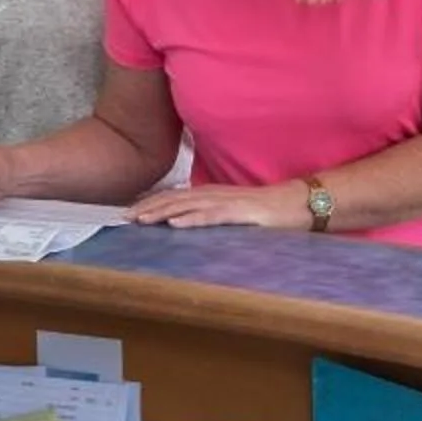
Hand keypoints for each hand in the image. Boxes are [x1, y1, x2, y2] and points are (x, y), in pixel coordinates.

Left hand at [129, 182, 310, 231]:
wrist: (298, 204)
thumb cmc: (266, 213)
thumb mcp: (232, 215)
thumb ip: (212, 217)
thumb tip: (188, 226)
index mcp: (210, 195)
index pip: (173, 198)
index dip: (150, 204)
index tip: (128, 213)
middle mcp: (213, 195)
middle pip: (173, 199)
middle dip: (147, 208)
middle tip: (123, 218)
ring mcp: (226, 202)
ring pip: (187, 206)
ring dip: (162, 212)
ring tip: (140, 220)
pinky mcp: (240, 212)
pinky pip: (212, 215)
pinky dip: (192, 219)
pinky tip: (175, 224)